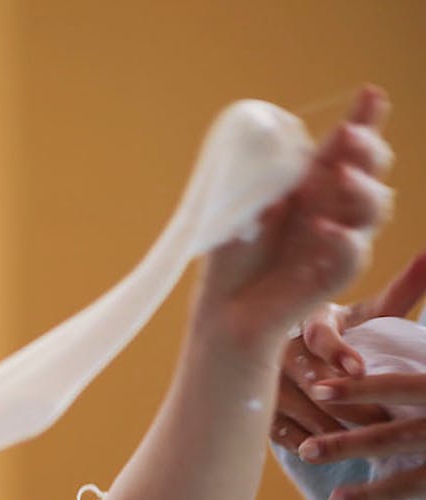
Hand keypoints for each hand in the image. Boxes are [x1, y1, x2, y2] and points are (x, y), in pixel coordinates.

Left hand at [193, 86, 394, 361]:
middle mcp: (333, 207)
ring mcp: (338, 240)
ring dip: (361, 188)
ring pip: (374, 208)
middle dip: (367, 149)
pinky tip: (326, 229)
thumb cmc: (232, 254)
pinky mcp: (333, 275)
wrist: (223, 307)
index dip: (365, 120)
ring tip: (342, 176)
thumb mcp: (243, 204)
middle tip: (347, 137)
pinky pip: (353, 254)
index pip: (346, 147)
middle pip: (371, 171)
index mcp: (313, 184)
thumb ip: (265, 175)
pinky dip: (344, 240)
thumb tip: (287, 142)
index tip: (370, 94)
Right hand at [271, 252, 425, 451]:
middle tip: (382, 417)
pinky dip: (308, 440)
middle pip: (308, 376)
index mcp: (307, 317)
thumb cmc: (346, 334)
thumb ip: (401, 292)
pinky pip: (281, 431)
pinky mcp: (257, 407)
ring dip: (332, 425)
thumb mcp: (371, 314)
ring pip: (297, 407)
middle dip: (348, 400)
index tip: (359, 368)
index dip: (338, 351)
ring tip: (363, 438)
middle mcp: (277, 344)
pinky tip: (330, 446)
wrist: (291, 355)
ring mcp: (263, 378)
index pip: (318, 334)